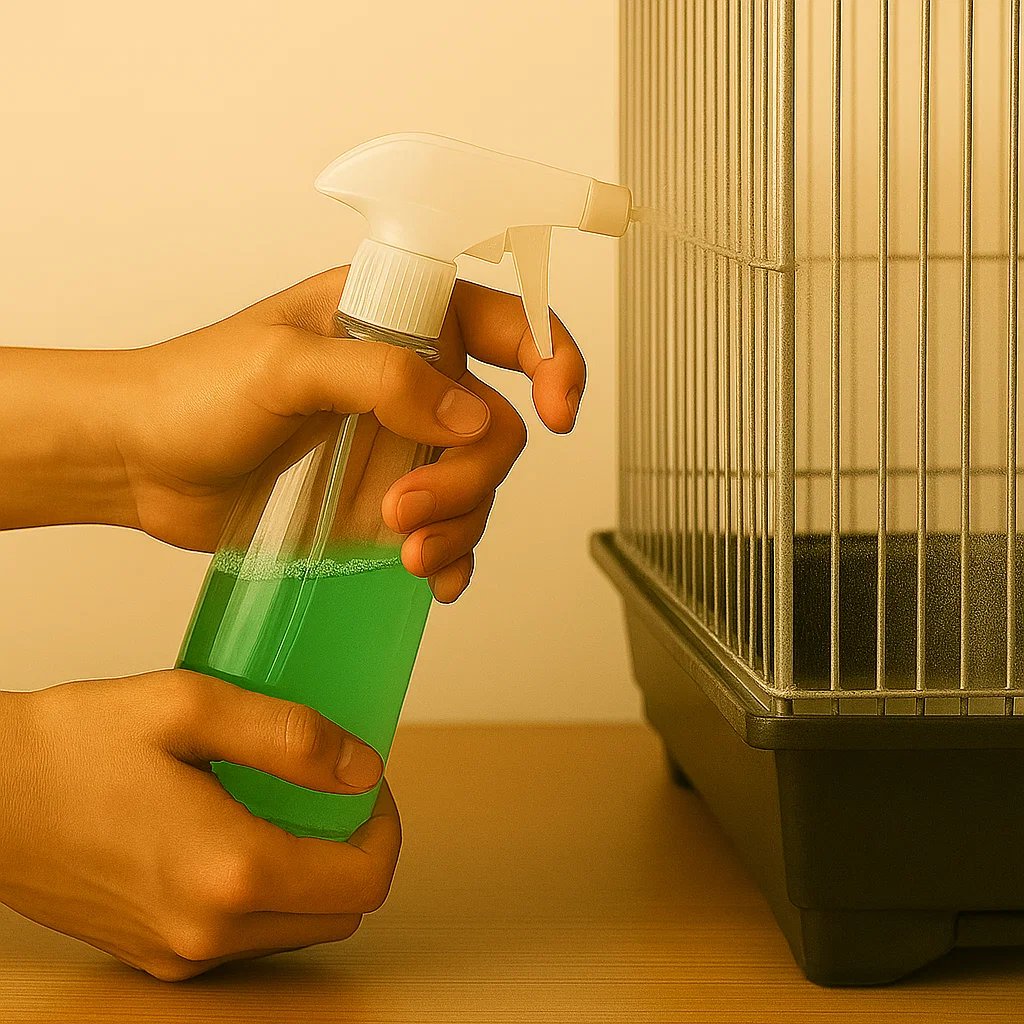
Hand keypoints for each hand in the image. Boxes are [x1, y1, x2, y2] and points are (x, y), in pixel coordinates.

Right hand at [0, 671, 400, 980]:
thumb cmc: (73, 746)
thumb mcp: (191, 707)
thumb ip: (290, 737)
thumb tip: (361, 768)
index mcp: (228, 872)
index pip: (364, 882)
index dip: (385, 828)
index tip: (367, 781)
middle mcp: (207, 930)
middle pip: (339, 915)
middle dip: (356, 852)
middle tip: (334, 790)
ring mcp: (178, 952)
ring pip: (295, 930)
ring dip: (315, 875)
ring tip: (288, 805)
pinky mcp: (154, 953)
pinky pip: (246, 936)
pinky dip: (269, 892)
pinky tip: (243, 833)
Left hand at [114, 267, 585, 600]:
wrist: (139, 464)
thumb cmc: (190, 393)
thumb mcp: (282, 367)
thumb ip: (381, 377)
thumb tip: (467, 416)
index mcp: (390, 317)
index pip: (502, 321)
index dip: (551, 356)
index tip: (561, 407)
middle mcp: (406, 379)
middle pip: (494, 428)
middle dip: (469, 480)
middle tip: (405, 512)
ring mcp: (395, 442)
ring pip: (475, 486)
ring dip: (457, 524)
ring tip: (405, 552)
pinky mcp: (378, 495)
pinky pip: (444, 526)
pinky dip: (451, 554)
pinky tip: (432, 577)